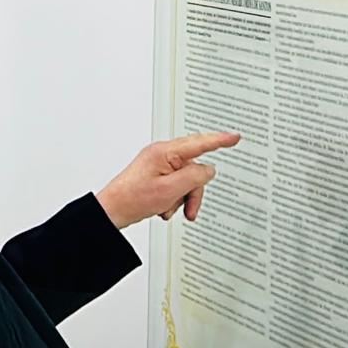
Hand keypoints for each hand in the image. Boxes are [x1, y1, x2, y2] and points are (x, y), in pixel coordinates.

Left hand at [95, 130, 239, 229]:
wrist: (113, 210)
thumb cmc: (133, 198)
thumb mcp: (170, 190)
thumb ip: (194, 178)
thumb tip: (208, 170)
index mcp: (165, 152)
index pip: (200, 143)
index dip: (220, 140)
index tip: (234, 137)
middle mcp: (162, 154)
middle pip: (193, 169)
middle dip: (192, 191)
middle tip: (189, 208)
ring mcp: (158, 165)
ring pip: (185, 180)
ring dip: (181, 198)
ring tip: (168, 209)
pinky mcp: (155, 175)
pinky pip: (175, 186)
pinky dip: (173, 200)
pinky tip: (162, 208)